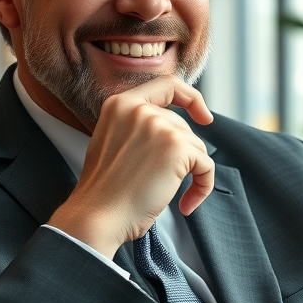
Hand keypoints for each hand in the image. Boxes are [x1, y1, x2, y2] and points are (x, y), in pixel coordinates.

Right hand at [48, 76, 213, 258]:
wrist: (96, 217)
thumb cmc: (104, 192)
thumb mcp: (112, 143)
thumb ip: (138, 128)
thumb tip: (176, 131)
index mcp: (120, 104)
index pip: (166, 85)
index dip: (190, 98)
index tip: (203, 116)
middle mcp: (139, 109)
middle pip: (182, 127)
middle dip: (182, 156)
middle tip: (166, 184)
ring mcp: (159, 126)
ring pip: (196, 148)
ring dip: (191, 174)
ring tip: (173, 197)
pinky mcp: (177, 147)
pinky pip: (206, 166)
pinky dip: (203, 187)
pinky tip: (186, 205)